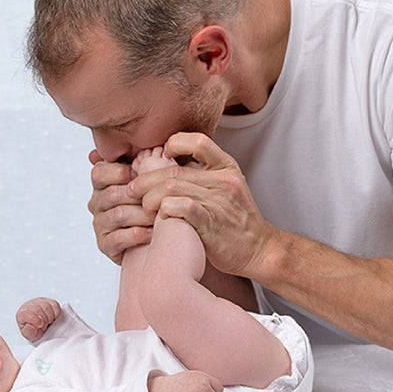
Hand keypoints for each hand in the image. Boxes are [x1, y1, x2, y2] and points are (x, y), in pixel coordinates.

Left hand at [15, 297, 61, 340]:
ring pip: (47, 306)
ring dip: (50, 317)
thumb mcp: (30, 335)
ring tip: (47, 322)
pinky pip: (55, 305)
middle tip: (43, 326)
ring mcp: (40, 301)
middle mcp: (30, 305)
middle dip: (44, 321)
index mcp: (22, 313)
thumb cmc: (34, 330)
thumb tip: (30, 326)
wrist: (40, 326)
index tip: (40, 325)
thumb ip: (28, 332)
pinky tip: (52, 318)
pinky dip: (56, 313)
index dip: (34, 320)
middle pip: (38, 309)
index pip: (26, 313)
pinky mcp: (49, 301)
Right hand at [87, 149, 153, 264]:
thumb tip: (136, 146)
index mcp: (102, 183)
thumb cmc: (156, 202)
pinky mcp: (105, 245)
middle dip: (139, 196)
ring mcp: (99, 224)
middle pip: (112, 193)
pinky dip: (136, 235)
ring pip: (118, 215)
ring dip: (143, 215)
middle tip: (160, 197)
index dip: (120, 172)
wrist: (159, 238)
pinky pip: (117, 238)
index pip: (99, 172)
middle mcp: (97, 202)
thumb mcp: (152, 177)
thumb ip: (143, 159)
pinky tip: (152, 233)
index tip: (141, 175)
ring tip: (161, 215)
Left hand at [129, 133, 280, 277]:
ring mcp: (218, 202)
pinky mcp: (211, 224)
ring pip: (171, 189)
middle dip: (145, 180)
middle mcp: (224, 180)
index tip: (161, 158)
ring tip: (144, 207)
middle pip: (173, 170)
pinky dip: (163, 211)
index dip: (173, 144)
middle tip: (133, 190)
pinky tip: (159, 217)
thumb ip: (201, 174)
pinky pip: (180, 208)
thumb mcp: (226, 188)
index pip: (197, 141)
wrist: (259, 250)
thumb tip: (165, 163)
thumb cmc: (235, 220)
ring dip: (149, 198)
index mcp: (227, 167)